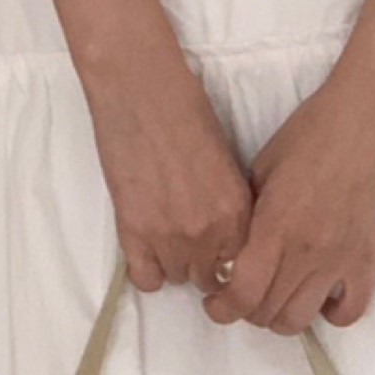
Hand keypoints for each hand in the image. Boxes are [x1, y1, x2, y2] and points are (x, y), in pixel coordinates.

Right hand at [81, 36, 252, 293]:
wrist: (143, 94)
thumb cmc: (187, 114)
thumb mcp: (226, 163)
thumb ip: (229, 205)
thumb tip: (226, 236)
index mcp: (237, 210)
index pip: (241, 263)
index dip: (228, 258)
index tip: (218, 251)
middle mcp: (209, 231)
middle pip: (209, 277)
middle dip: (201, 263)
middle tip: (189, 240)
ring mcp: (170, 236)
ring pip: (178, 278)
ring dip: (174, 262)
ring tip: (165, 235)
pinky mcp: (134, 232)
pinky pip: (145, 280)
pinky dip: (147, 270)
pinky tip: (146, 249)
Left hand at [202, 35, 374, 333]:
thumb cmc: (315, 129)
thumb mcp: (265, 165)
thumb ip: (249, 211)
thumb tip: (236, 244)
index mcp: (274, 225)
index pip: (242, 293)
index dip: (223, 308)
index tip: (217, 302)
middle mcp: (306, 250)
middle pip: (268, 312)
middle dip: (248, 311)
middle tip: (246, 294)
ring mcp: (342, 258)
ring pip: (303, 318)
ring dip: (283, 316)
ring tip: (280, 297)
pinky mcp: (372, 257)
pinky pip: (351, 310)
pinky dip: (332, 313)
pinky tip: (323, 295)